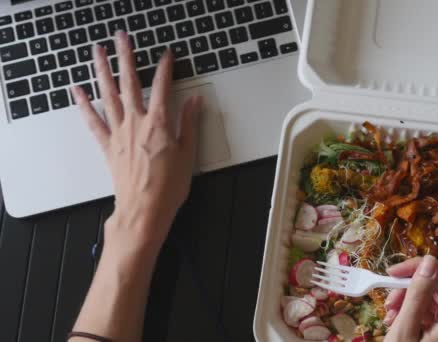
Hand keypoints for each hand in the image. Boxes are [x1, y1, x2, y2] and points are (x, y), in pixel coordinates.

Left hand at [71, 31, 200, 251]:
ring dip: (103, 71)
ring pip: (109, 95)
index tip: (167, 55)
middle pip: (130, 83)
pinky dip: (84, 106)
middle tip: (122, 39)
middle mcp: (136, 123)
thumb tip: (195, 102)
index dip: (165, 68)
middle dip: (126, 58)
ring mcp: (119, 133)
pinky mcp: (108, 146)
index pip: (163, 87)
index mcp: (159, 124)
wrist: (144, 209)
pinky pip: (93, 122)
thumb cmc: (168, 186)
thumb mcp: (188, 153)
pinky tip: (78, 92)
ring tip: (97, 52)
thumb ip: (189, 124)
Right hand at [384, 255, 437, 341]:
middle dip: (410, 288)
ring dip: (408, 302)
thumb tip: (429, 262)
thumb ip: (417, 296)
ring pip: (432, 301)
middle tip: (390, 302)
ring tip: (390, 316)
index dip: (420, 267)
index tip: (394, 273)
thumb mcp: (405, 330)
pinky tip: (397, 322)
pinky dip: (413, 314)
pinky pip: (431, 315)